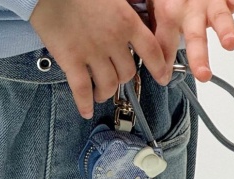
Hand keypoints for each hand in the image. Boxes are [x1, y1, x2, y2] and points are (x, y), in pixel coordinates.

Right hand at [29, 0, 170, 118]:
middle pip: (128, 73)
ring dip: (105, 93)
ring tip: (100, 94)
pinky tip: (86, 111)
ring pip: (108, 85)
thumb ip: (125, 12)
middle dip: (123, 80)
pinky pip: (82, 90)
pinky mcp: (72, 61)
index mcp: (127, 22)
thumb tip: (131, 23)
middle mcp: (113, 40)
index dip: (159, 67)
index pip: (152, 50)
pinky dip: (85, 104)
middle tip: (116, 79)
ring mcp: (92, 53)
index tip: (162, 77)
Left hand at [150, 0, 233, 81]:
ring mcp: (211, 0)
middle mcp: (190, 7)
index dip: (162, 62)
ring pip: (219, 15)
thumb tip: (156, 67)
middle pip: (194, 35)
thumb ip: (159, 35)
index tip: (163, 78)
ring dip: (226, 30)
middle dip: (198, 56)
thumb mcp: (159, 8)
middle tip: (203, 74)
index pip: (163, 42)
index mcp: (169, 13)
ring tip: (230, 43)